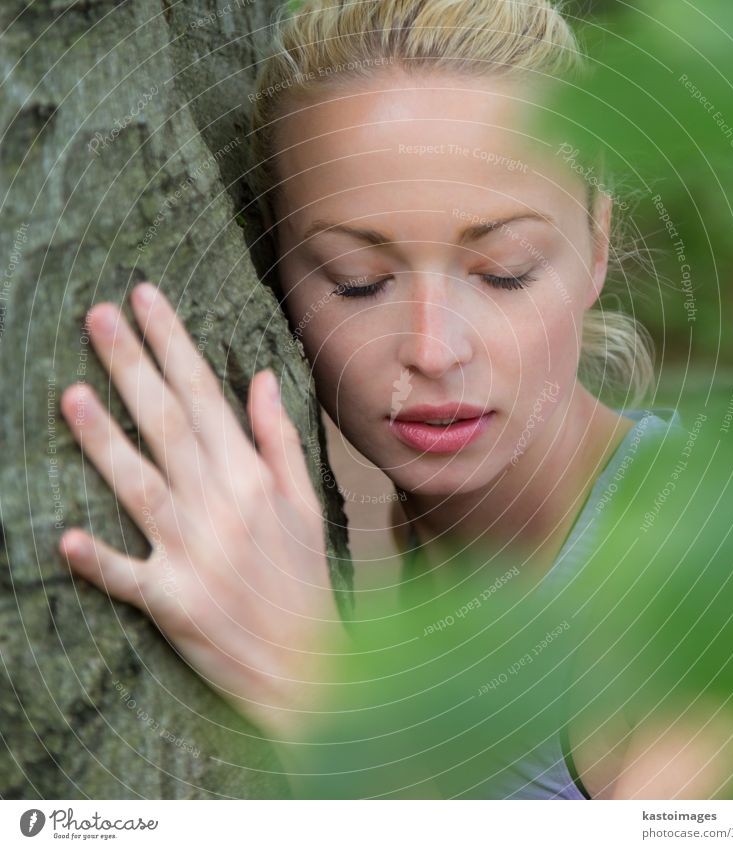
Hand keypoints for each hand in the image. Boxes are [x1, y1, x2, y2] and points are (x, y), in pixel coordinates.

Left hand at [58, 282, 347, 743]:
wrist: (309, 663)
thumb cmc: (304, 579)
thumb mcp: (306, 502)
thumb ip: (279, 438)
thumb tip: (261, 377)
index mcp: (253, 479)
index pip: (207, 395)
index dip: (173, 344)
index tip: (146, 299)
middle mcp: (221, 507)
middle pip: (168, 425)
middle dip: (132, 365)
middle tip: (97, 315)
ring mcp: (194, 554)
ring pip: (140, 487)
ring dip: (104, 441)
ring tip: (70, 393)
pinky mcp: (171, 602)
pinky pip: (126, 577)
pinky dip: (97, 560)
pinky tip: (64, 538)